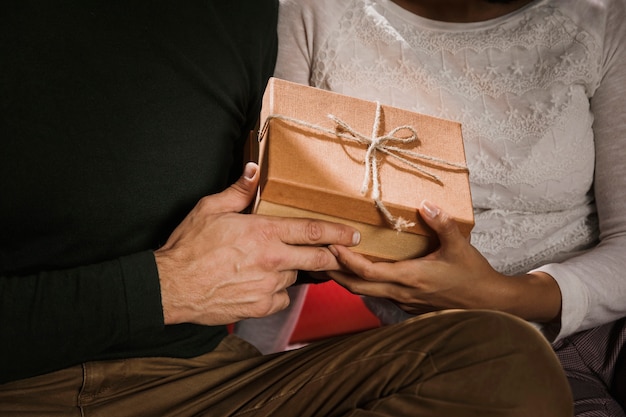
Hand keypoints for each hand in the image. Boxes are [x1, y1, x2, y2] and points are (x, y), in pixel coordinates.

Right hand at [154, 162, 359, 325]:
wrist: (172, 287)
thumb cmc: (189, 247)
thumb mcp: (210, 208)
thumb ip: (238, 190)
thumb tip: (254, 170)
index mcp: (264, 232)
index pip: (312, 230)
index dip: (338, 232)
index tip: (354, 234)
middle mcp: (272, 260)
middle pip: (317, 258)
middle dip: (332, 255)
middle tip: (337, 253)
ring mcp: (268, 286)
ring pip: (296, 277)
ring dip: (292, 270)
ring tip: (270, 265)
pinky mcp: (260, 306)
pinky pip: (282, 298)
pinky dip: (277, 291)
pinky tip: (261, 284)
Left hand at [326, 200, 561, 322]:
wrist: (490, 304)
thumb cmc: (474, 275)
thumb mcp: (460, 246)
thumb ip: (442, 224)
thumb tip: (425, 204)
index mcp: (411, 277)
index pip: (369, 272)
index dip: (348, 260)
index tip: (332, 245)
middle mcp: (402, 292)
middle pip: (358, 287)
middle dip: (335, 272)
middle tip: (317, 256)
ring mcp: (404, 302)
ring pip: (366, 293)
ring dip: (347, 279)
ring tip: (331, 263)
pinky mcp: (409, 305)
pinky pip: (379, 295)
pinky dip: (364, 284)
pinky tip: (360, 273)